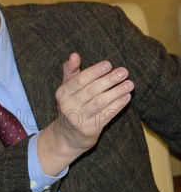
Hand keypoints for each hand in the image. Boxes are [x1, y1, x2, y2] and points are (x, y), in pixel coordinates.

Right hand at [38, 52, 133, 175]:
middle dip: (109, 80)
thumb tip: (74, 54)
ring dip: (116, 92)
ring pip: (100, 103)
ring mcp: (78, 119)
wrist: (67, 136)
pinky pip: (106, 115)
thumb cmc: (71, 106)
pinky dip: (117, 106)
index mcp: (62, 93)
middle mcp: (68, 106)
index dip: (94, 72)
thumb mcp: (67, 89)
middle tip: (124, 72)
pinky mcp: (89, 130)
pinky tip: (126, 97)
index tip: (109, 64)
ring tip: (129, 84)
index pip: (79, 80)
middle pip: (91, 91)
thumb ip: (71, 72)